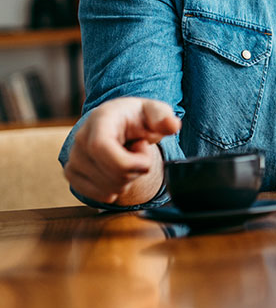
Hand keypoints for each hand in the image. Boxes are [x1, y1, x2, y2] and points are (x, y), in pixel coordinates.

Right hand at [64, 97, 180, 205]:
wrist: (118, 122)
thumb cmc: (136, 117)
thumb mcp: (154, 111)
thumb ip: (164, 117)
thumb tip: (172, 125)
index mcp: (100, 119)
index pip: (100, 147)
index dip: (126, 162)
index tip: (145, 162)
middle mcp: (80, 138)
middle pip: (110, 174)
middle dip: (136, 169)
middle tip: (139, 151)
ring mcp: (73, 158)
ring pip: (107, 188)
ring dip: (127, 178)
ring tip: (127, 157)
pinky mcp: (71, 174)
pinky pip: (98, 196)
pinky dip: (115, 188)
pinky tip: (116, 169)